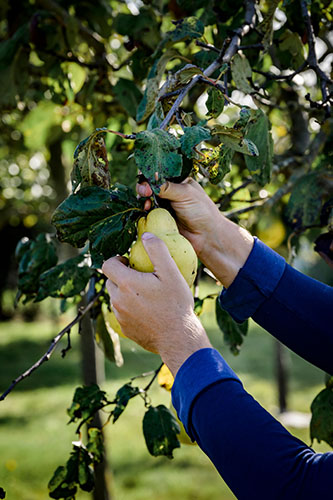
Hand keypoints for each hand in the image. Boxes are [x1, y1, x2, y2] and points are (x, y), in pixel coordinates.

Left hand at [102, 232, 210, 375]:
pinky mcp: (125, 329)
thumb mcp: (171, 273)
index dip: (117, 260)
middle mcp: (117, 300)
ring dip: (126, 293)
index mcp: (126, 284)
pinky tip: (149, 311)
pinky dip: (131, 309)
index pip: (107, 265)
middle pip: (111, 281)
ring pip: (116, 298)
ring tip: (147, 294)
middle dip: (122, 276)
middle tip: (141, 277)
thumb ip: (158, 250)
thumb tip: (146, 235)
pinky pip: (123, 314)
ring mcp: (120, 316)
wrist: (178, 338)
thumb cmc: (176, 304)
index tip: (129, 262)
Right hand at [137, 178, 253, 287]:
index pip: (160, 174)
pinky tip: (146, 212)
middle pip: (150, 186)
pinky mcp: (160, 220)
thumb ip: (167, 186)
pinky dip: (144, 213)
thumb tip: (149, 181)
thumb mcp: (185, 194)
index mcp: (178, 182)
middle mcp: (170, 193)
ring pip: (147, 200)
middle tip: (145, 193)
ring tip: (147, 205)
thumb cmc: (201, 211)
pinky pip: (148, 214)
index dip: (151, 176)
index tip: (148, 181)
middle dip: (144, 188)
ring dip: (144, 201)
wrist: (206, 237)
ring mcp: (164, 207)